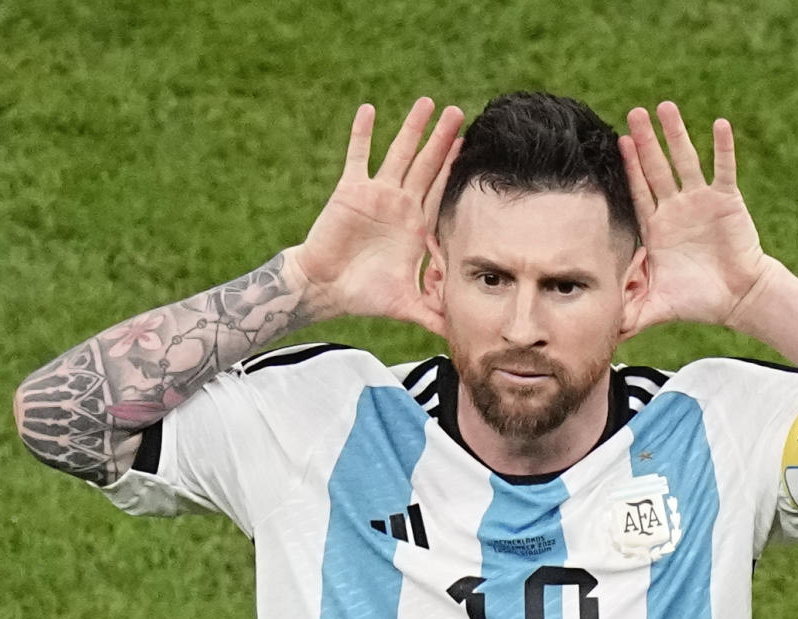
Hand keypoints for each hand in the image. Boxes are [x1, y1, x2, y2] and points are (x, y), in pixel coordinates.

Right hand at [291, 98, 463, 334]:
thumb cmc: (363, 296)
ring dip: (412, 129)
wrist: (325, 289)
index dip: (455, 170)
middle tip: (459, 113)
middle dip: (443, 141)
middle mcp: (399, 205)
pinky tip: (369, 109)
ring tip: (427, 103)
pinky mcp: (351, 190)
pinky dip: (362, 133)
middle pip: (426, 166)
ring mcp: (376, 194)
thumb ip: (435, 315)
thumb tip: (461, 337)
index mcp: (415, 226)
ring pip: (398, 154)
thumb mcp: (407, 305)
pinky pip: (357, 156)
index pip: (441, 192)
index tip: (472, 146)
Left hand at [618, 102, 774, 335]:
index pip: (638, 191)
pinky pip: (723, 170)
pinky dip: (722, 148)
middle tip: (634, 112)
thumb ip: (626, 314)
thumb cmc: (695, 300)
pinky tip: (719, 124)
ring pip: (686, 161)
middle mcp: (676, 208)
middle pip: (657, 168)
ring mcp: (701, 201)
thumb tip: (597, 332)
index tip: (618, 142)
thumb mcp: (654, 306)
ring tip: (665, 107)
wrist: (736, 299)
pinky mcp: (727, 202)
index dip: (629, 167)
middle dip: (646, 141)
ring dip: (677, 135)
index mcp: (657, 226)